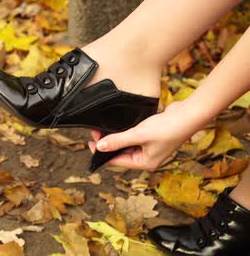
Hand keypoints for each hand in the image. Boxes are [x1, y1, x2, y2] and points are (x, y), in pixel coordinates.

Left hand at [87, 102, 205, 170]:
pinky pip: (133, 137)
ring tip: (102, 129)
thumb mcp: (139, 135)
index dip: (103, 154)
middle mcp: (147, 158)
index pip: (118, 161)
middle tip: (95, 133)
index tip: (90, 144)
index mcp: (145, 163)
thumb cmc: (168, 128)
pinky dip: (125, 133)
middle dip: (108, 144)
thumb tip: (100, 147)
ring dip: (116, 138)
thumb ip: (118, 141)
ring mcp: (150, 147)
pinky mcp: (151, 137)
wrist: (188, 115)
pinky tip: (117, 126)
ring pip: (127, 145)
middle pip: (121, 153)